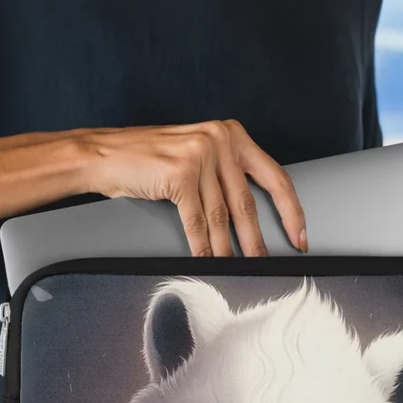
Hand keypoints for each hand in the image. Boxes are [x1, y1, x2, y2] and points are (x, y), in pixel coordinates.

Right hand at [81, 118, 307, 256]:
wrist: (104, 154)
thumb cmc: (148, 158)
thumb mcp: (196, 154)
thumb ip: (224, 174)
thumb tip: (250, 217)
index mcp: (231, 134)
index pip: (274, 176)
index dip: (291, 210)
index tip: (299, 235)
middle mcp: (220, 140)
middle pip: (247, 202)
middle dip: (257, 240)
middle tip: (267, 263)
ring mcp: (200, 155)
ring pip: (221, 216)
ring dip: (229, 250)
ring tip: (236, 269)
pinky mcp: (180, 173)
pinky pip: (196, 221)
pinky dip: (202, 247)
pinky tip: (207, 261)